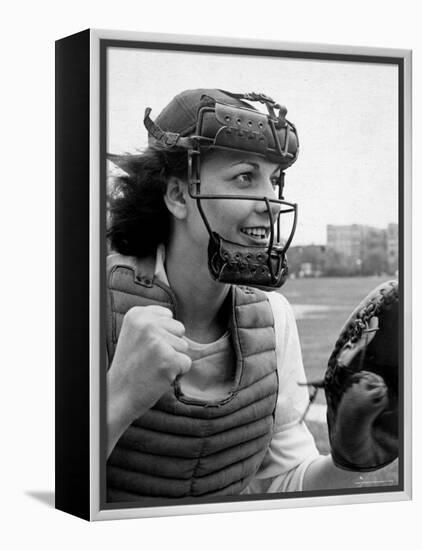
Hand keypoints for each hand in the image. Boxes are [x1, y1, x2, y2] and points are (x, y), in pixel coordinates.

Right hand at [107, 305, 191, 454]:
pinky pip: (186, 362)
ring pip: (184, 346)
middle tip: (149, 358)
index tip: (144, 346)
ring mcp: (157, 341)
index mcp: (136, 314)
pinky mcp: (168, 359)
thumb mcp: (135, 334)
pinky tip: (158, 375)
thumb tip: (184, 328)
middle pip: (179, 329)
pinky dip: (177, 372)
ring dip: (173, 358)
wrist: (118, 396)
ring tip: (152, 366)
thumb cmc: (130, 367)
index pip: (168, 316)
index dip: (161, 334)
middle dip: (170, 345)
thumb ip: (155, 323)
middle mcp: (146, 324)